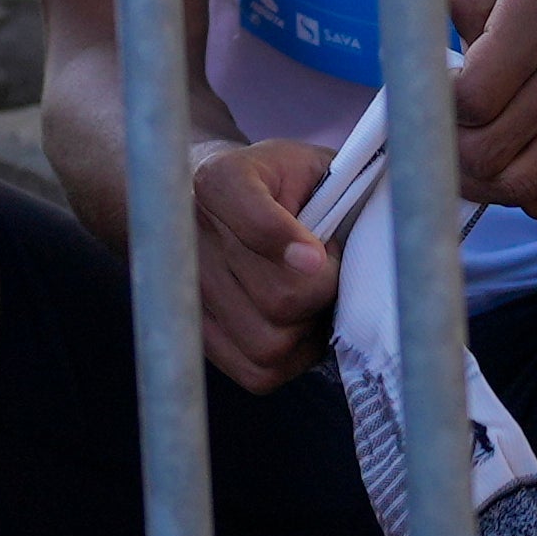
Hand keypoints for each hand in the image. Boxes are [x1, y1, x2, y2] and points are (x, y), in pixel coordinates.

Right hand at [187, 137, 337, 390]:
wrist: (218, 202)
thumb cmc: (284, 182)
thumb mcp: (311, 164)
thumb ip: (339, 189)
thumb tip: (348, 255)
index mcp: (220, 181)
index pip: (253, 219)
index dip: (288, 242)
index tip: (318, 254)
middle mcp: (191, 239)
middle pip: (279, 297)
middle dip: (322, 289)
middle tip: (326, 265)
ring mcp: (188, 293)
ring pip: (271, 342)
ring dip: (308, 327)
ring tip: (311, 295)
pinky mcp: (200, 336)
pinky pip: (258, 371)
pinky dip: (291, 356)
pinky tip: (298, 324)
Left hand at [444, 0, 536, 218]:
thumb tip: (447, 35)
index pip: (468, 98)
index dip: (435, 97)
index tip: (438, 73)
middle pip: (485, 152)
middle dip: (448, 141)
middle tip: (450, 109)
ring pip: (522, 185)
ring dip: (484, 174)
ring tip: (478, 137)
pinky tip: (531, 168)